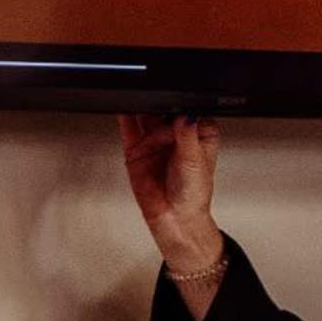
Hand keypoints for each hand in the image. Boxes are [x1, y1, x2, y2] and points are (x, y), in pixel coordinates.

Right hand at [119, 107, 226, 315]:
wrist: (175, 220)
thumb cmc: (193, 195)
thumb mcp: (194, 161)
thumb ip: (188, 135)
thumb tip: (185, 114)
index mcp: (197, 134)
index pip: (188, 111)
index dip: (181, 109)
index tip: (176, 113)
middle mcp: (175, 136)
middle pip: (164, 112)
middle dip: (159, 106)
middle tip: (155, 106)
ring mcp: (155, 143)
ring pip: (146, 117)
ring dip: (141, 107)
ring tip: (137, 101)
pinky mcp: (137, 151)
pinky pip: (129, 129)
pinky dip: (125, 118)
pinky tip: (124, 109)